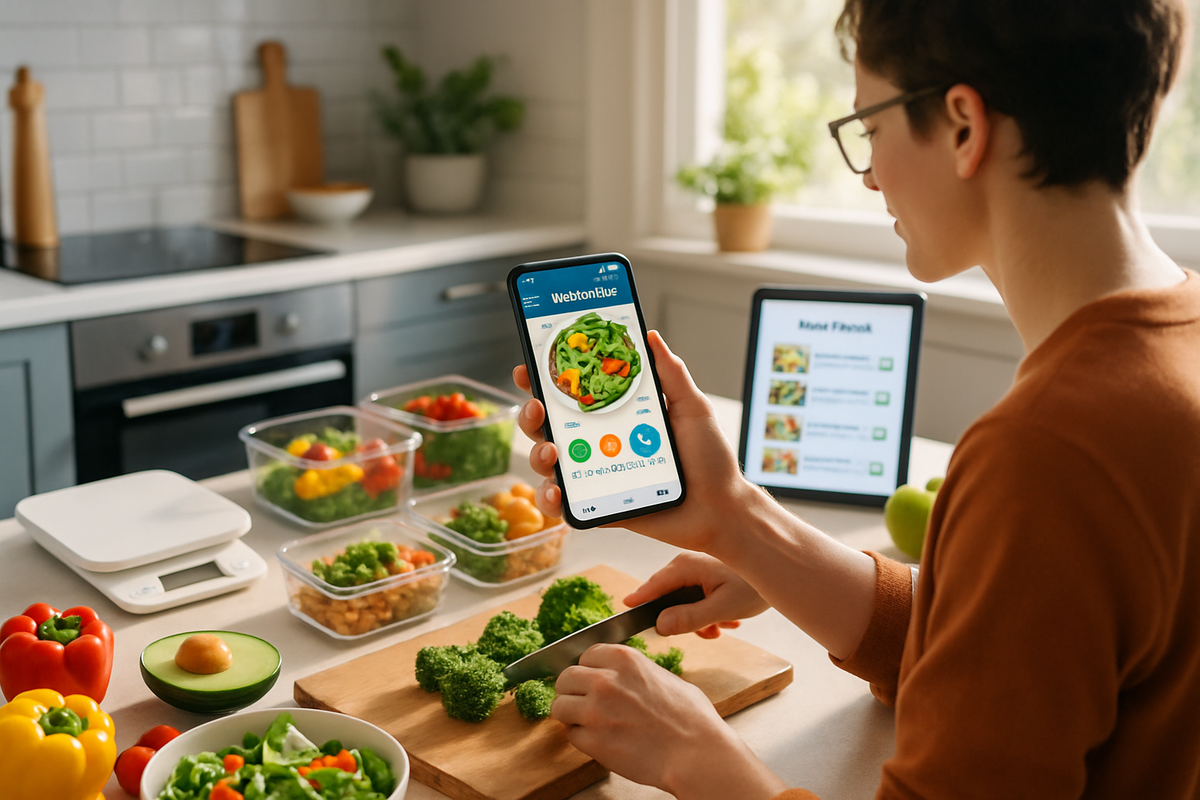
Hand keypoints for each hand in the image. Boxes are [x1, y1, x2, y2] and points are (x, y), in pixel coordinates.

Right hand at [512, 330, 761, 553]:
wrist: (722, 508)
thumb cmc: (710, 459)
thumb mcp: (692, 408)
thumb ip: (671, 373)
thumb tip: (650, 335)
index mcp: (616, 415)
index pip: (572, 394)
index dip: (545, 380)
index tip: (529, 368)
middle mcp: (600, 443)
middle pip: (548, 426)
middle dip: (531, 414)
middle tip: (538, 408)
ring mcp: (595, 475)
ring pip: (548, 463)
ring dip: (537, 454)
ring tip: (551, 452)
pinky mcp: (598, 507)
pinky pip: (563, 505)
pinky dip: (549, 499)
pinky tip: (556, 490)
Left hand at [552, 643, 786, 798]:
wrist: (697, 754)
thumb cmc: (691, 719)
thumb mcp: (663, 677)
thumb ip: (634, 673)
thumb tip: (620, 676)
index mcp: (623, 658)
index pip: (585, 655)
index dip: (588, 671)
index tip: (592, 682)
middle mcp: (604, 679)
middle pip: (565, 678)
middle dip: (573, 692)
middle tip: (586, 705)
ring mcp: (595, 710)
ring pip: (559, 706)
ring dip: (572, 716)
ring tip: (591, 725)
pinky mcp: (592, 740)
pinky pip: (571, 735)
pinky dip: (582, 740)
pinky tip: (602, 742)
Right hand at [625, 552, 768, 637]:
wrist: (780, 570)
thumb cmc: (754, 586)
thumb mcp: (722, 607)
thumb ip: (689, 618)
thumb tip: (660, 625)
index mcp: (685, 566)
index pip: (652, 586)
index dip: (638, 603)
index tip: (622, 617)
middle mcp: (686, 564)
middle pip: (668, 599)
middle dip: (685, 620)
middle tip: (708, 630)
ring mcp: (696, 569)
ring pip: (683, 603)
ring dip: (700, 620)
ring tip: (724, 625)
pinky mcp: (705, 575)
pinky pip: (695, 600)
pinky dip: (708, 613)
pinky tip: (727, 619)